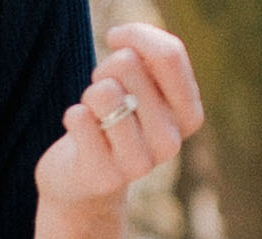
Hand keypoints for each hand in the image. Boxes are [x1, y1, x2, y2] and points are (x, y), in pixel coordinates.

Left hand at [35, 22, 203, 206]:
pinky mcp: (104, 177)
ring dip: (90, 94)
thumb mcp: (141, 80)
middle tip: (104, 95)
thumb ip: (147, 54)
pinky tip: (81, 135)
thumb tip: (124, 45)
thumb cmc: (117, 115)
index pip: (169, 55)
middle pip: (129, 65)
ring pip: (104, 92)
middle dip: (107, 68)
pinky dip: (73, 116)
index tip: (115, 39)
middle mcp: (170, 143)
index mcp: (188, 116)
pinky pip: (79, 118)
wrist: (86, 180)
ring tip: (95, 113)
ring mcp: (139, 165)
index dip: (136, 35)